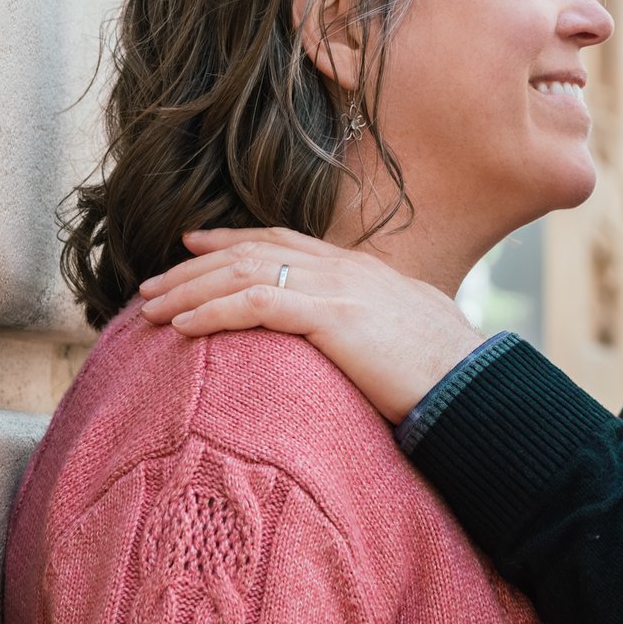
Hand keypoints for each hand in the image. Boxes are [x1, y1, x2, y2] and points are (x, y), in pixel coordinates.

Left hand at [135, 228, 483, 423]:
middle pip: (250, 252)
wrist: (473, 383)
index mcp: (356, 269)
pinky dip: (211, 312)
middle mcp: (342, 267)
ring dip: (188, 290)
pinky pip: (256, 303)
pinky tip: (181, 326)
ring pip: (243, 273)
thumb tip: (350, 342)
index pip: (280, 241)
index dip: (231, 240)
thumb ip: (367, 326)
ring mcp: (337, 287)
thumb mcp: (400, 333)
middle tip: (150, 284)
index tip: (191, 246)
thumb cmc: (443, 371)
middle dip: (193, 267)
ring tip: (148, 308)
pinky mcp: (332, 316)